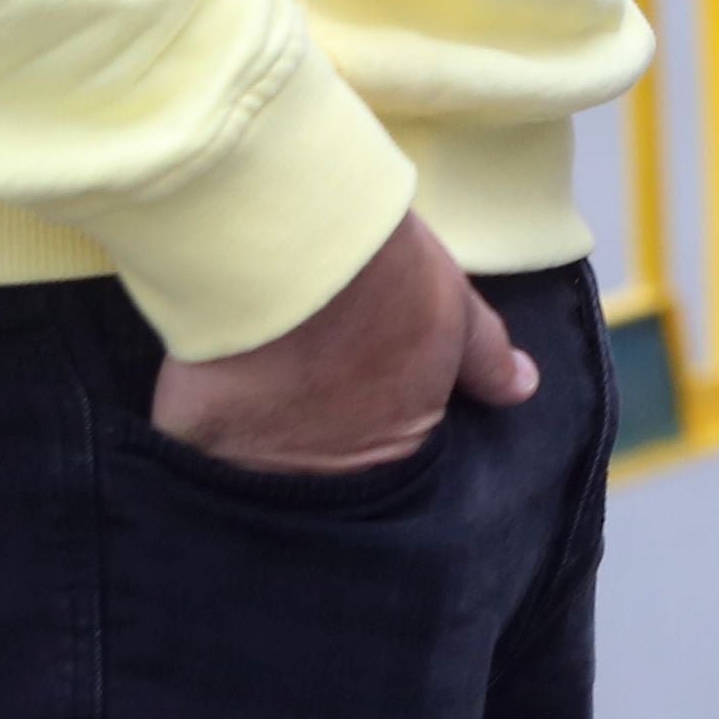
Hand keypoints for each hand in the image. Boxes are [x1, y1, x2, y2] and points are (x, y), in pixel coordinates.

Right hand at [149, 212, 529, 473]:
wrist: (295, 250)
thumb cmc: (386, 277)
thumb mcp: (454, 308)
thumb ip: (485, 358)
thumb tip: (524, 390)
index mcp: (397, 440)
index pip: (388, 454)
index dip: (372, 418)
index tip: (357, 383)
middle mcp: (330, 468)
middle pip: (322, 468)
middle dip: (316, 438)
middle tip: (305, 381)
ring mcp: (259, 461)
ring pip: (258, 466)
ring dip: (259, 438)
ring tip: (256, 382)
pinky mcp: (197, 443)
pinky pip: (194, 449)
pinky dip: (196, 429)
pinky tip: (202, 390)